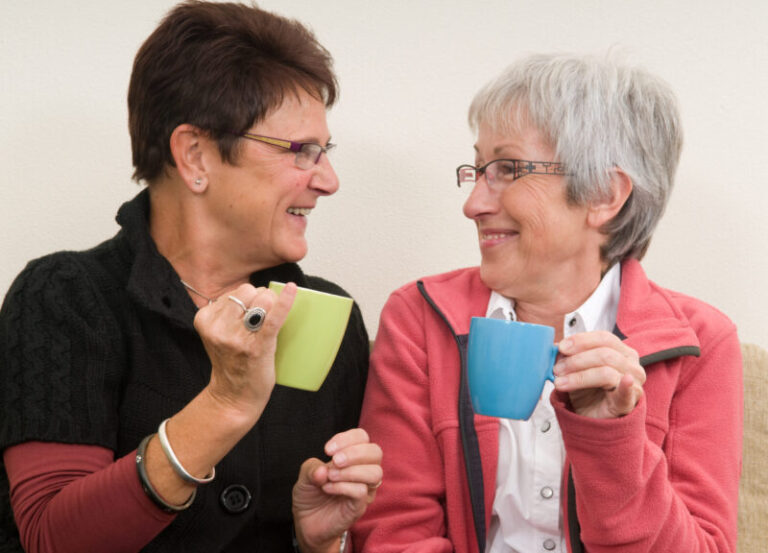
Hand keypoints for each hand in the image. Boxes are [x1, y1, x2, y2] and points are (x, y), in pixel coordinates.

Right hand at [193, 282, 296, 418]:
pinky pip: (273, 317)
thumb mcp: (219, 334)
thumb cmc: (232, 362)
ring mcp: (237, 338)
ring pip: (262, 299)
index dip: (250, 298)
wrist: (233, 397)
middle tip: (263, 319)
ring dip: (271, 304)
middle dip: (261, 298)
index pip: (236, 291)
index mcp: (205, 319)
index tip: (252, 313)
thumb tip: (260, 291)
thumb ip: (228, 313)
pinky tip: (291, 289)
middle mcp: (218, 327)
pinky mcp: (257, 347)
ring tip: (267, 324)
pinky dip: (284, 302)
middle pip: (249, 291)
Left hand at [292, 428, 382, 552]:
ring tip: (330, 476)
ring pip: (375, 473)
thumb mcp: (305, 476)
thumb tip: (323, 470)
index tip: (327, 450)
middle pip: (375, 452)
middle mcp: (363, 471)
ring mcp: (364, 490)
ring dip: (351, 471)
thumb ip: (312, 468)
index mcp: (352, 457)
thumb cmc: (310, 494)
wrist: (306, 522)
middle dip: (354, 453)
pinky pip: (361, 492)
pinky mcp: (360, 507)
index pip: (362, 437)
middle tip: (335, 461)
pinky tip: (327, 488)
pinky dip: (343, 487)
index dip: (347, 438)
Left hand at [553, 330, 644, 418]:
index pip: (604, 338)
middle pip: (605, 354)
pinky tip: (624, 381)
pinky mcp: (630, 402)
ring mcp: (633, 383)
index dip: (581, 340)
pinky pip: (628, 392)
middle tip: (557, 369)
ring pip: (606, 372)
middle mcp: (631, 365)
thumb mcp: (574, 369)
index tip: (561, 347)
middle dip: (576, 361)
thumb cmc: (587, 390)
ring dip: (579, 376)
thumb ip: (568, 356)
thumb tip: (555, 347)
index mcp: (621, 351)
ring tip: (561, 382)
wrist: (591, 417)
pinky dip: (625, 386)